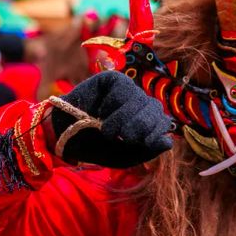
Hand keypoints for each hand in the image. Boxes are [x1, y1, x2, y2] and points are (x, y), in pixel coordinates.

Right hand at [50, 71, 172, 167]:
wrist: (66, 137)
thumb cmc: (97, 147)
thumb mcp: (125, 156)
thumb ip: (148, 150)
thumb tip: (169, 142)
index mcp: (147, 123)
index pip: (163, 121)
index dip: (157, 130)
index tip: (145, 141)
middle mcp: (140, 105)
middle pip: (154, 108)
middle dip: (141, 125)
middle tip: (125, 136)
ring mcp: (128, 91)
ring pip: (139, 99)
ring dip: (122, 118)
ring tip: (106, 129)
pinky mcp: (114, 79)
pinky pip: (123, 88)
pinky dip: (112, 103)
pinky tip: (100, 110)